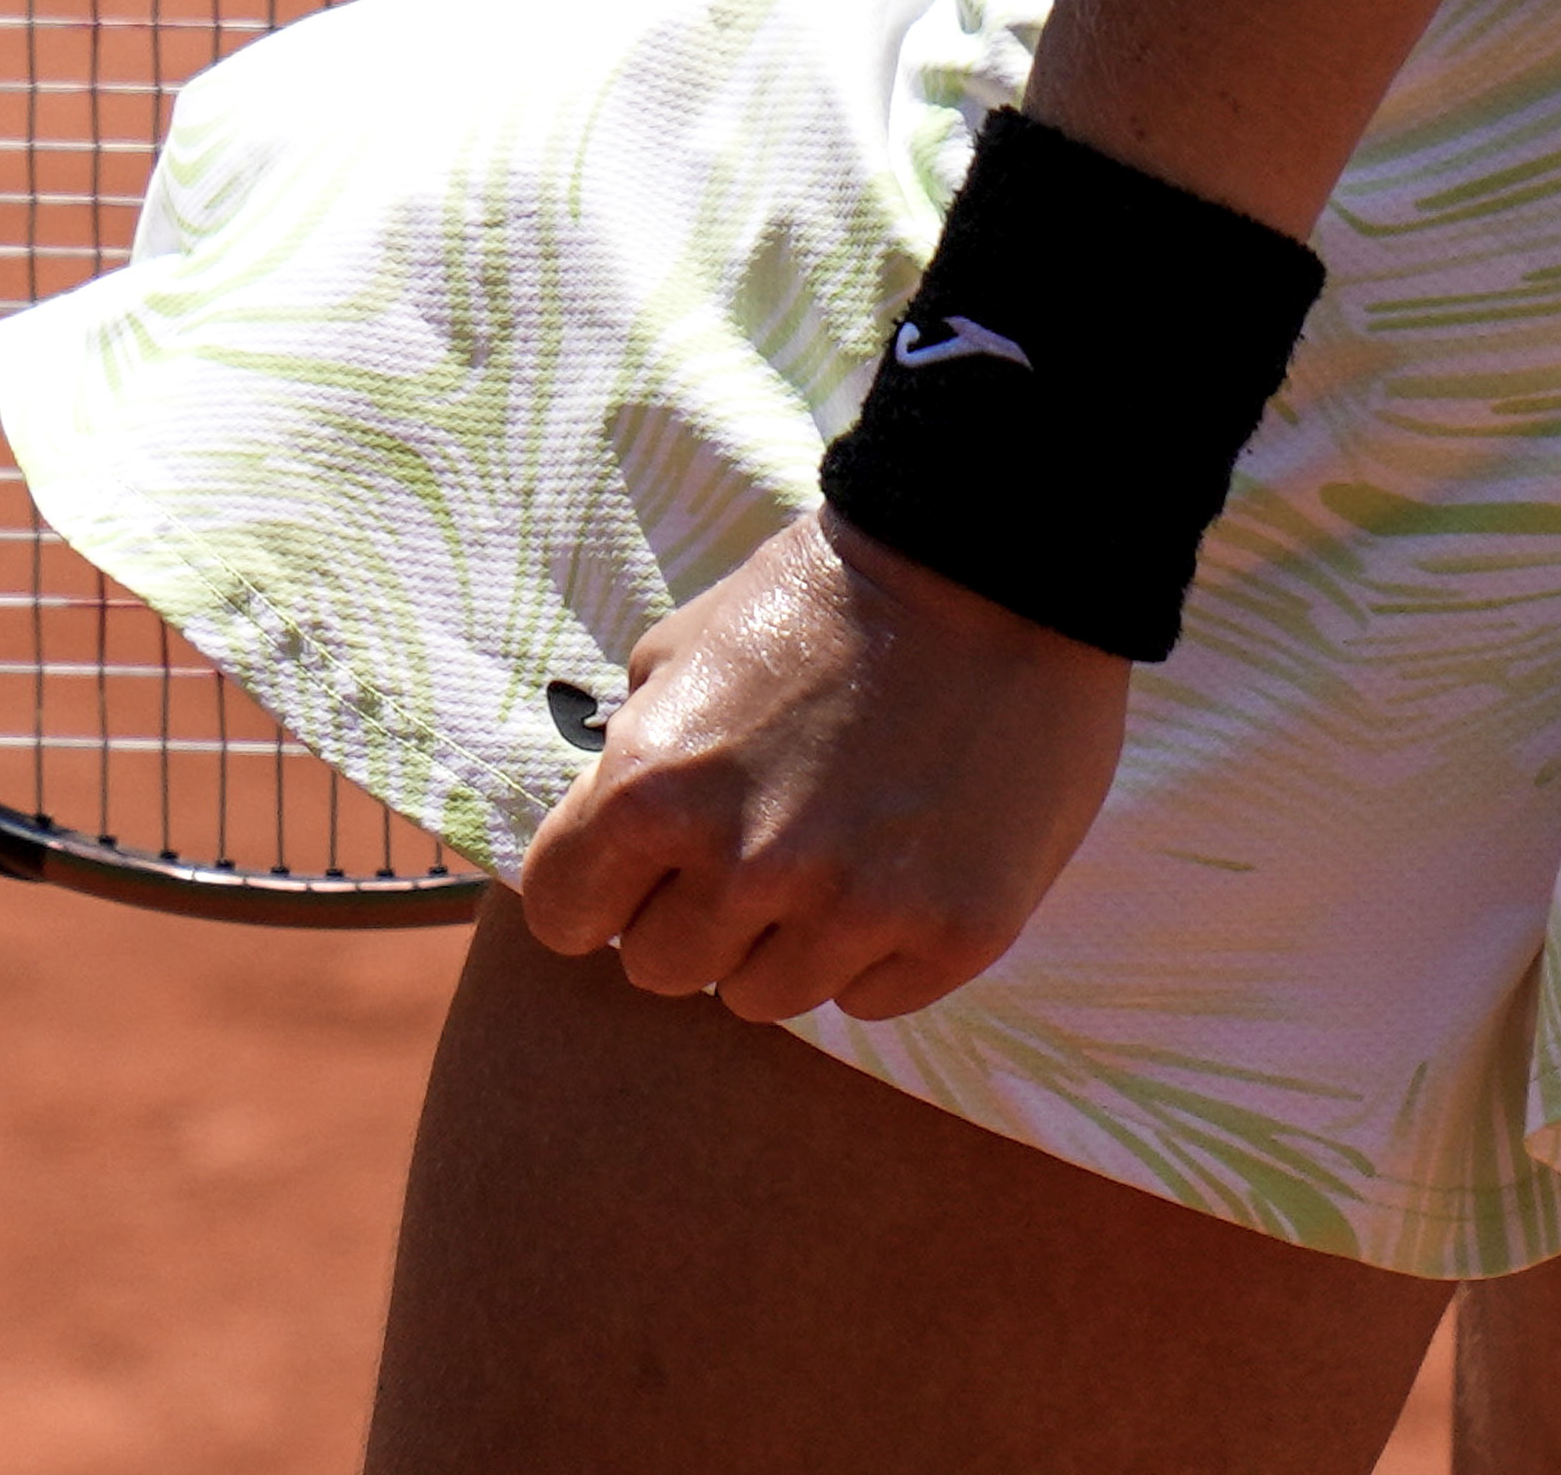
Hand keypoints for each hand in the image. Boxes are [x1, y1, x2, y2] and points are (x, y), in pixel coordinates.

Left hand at [509, 516, 1131, 1023]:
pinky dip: (877, 948)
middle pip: (662, 968)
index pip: (562, 915)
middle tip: (757, 844)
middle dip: (696, 914)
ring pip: (764, 996)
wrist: (998, 563)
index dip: (602, 887)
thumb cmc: (832, 594)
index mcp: (655, 787)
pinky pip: (868, 997)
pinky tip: (903, 863)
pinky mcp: (951, 934)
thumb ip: (634, 744)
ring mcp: (853, 909)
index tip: (643, 866)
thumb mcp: (690, 639)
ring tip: (836, 849)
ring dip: (785, 938)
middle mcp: (745, 863)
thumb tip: (605, 821)